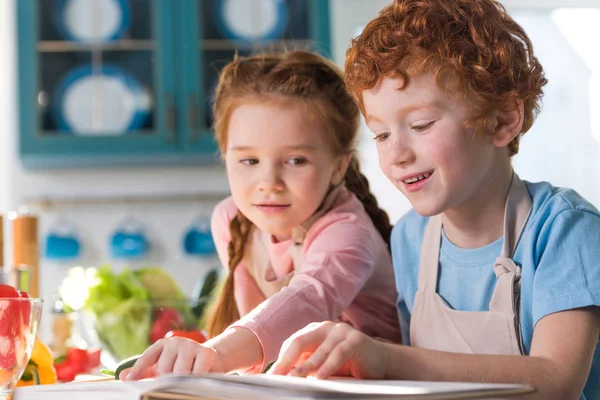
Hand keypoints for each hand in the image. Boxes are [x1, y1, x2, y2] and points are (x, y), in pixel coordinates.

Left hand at [120, 337, 224, 379]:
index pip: (146, 357)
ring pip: (180, 372)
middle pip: (164, 369)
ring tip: (187, 381)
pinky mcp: (206, 353)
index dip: (137, 371)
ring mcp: (191, 346)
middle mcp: (175, 342)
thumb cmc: (183, 365)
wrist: (212, 359)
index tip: (130, 383)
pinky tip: (198, 379)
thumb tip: (122, 377)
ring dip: (183, 381)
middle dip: (167, 380)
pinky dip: (196, 380)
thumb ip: (144, 372)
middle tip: (174, 382)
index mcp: (161, 345)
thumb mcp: (163, 367)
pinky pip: (197, 373)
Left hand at [269, 321, 387, 379]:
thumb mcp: (324, 364)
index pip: (293, 343)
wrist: (380, 361)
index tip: (273, 375)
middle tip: (277, 375)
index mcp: (315, 331)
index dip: (282, 359)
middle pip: (300, 342)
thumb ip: (308, 364)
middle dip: (287, 360)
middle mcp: (326, 327)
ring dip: (306, 367)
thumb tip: (285, 375)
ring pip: (319, 350)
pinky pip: (338, 353)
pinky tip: (320, 377)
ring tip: (295, 378)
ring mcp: (341, 331)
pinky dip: (328, 366)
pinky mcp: (356, 340)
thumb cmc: (349, 364)